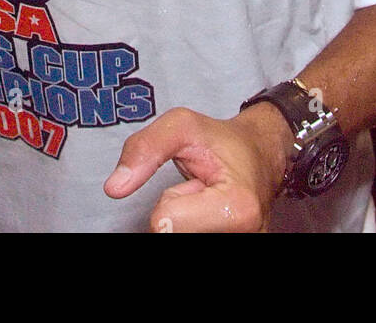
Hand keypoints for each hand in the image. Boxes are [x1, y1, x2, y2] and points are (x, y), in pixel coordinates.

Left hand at [103, 104, 290, 232]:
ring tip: (204, 203)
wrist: (261, 157)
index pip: (165, 219)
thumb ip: (145, 148)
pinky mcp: (235, 249)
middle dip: (177, 210)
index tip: (196, 183)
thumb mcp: (182, 125)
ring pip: (177, 237)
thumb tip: (115, 187)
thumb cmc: (222, 141)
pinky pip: (186, 238)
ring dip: (183, 221)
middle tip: (201, 193)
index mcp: (237, 208)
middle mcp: (245, 238)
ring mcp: (243, 246)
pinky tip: (204, 217)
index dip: (169, 197)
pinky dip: (188, 227)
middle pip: (170, 234)